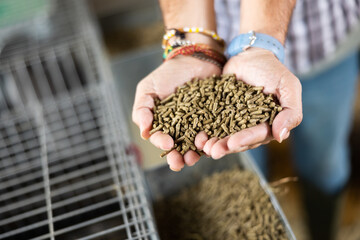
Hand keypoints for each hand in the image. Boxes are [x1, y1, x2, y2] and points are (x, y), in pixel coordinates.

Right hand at [132, 56, 220, 170]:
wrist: (195, 60)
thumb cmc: (168, 74)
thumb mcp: (148, 89)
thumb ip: (142, 109)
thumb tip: (143, 132)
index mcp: (162, 124)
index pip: (159, 138)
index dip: (161, 143)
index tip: (167, 143)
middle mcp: (179, 129)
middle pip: (177, 148)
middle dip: (177, 158)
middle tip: (179, 163)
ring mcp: (197, 127)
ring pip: (194, 146)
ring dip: (193, 154)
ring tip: (194, 157)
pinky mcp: (214, 122)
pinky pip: (213, 135)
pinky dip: (211, 141)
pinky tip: (211, 144)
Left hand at [198, 48, 302, 158]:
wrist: (250, 55)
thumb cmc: (273, 70)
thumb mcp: (288, 86)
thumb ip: (290, 111)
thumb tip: (281, 137)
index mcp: (268, 124)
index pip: (257, 135)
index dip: (244, 140)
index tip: (232, 143)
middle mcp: (250, 127)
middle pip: (237, 140)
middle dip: (225, 146)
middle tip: (213, 151)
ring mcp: (232, 121)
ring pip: (222, 135)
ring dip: (213, 143)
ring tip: (202, 146)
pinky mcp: (218, 113)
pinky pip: (210, 123)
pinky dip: (203, 130)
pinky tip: (195, 134)